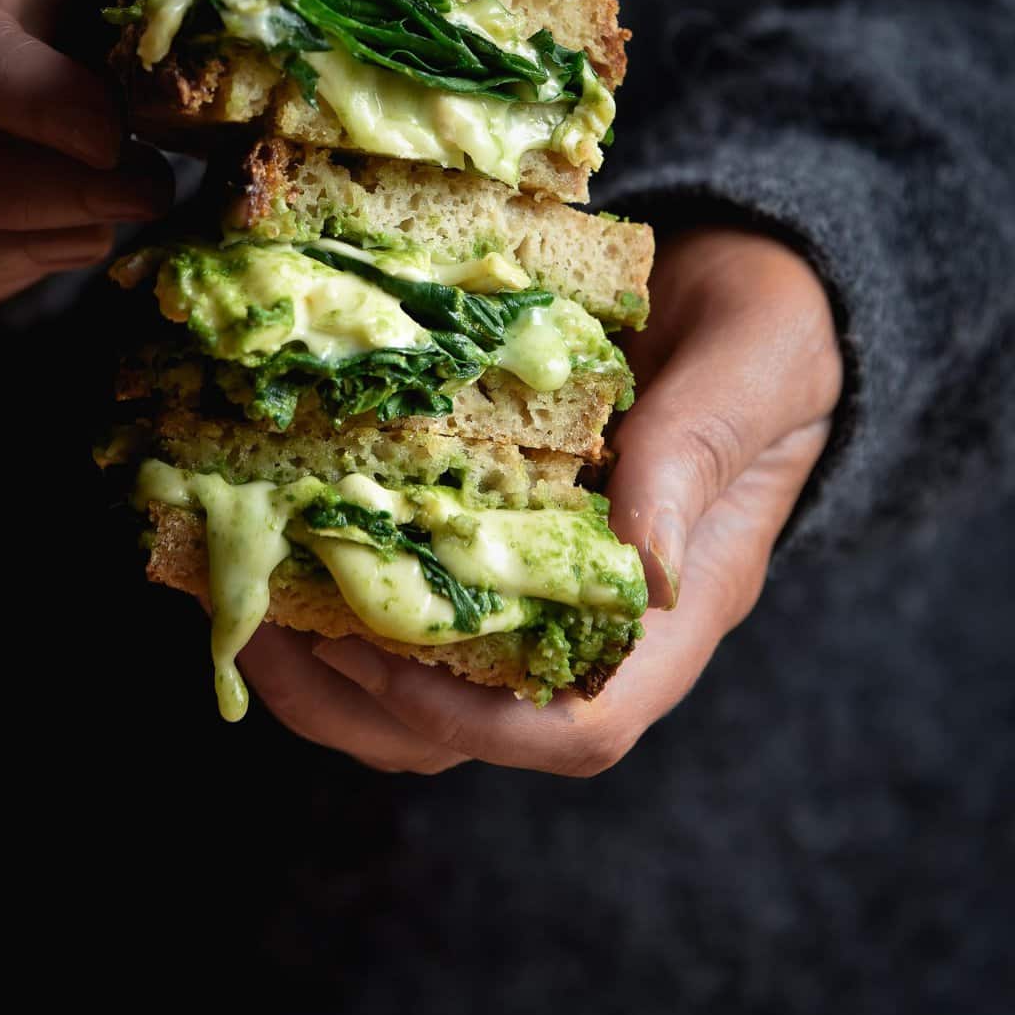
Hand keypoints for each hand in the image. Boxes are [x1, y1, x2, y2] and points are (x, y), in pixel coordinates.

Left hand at [240, 228, 843, 773]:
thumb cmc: (769, 327)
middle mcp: (602, 622)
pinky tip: (281, 529)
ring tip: (246, 590)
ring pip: (425, 684)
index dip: (470, 716)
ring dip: (327, 660)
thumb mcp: (752, 369)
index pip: (581, 727)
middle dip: (358, 701)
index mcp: (678, 609)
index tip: (377, 649)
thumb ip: (698, 454)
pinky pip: (415, 597)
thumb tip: (648, 572)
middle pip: (472, 731)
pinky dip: (341, 581)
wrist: (751, 283)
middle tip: (264, 623)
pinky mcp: (501, 534)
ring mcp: (545, 584)